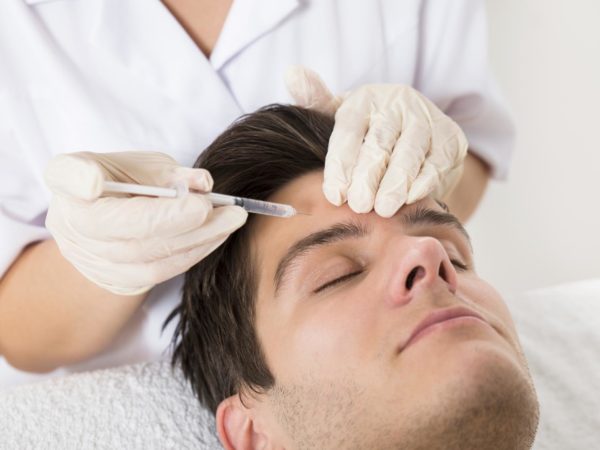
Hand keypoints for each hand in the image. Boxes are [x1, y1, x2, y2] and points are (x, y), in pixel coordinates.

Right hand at [44, 151, 246, 294]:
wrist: (108, 225)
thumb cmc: (122, 182)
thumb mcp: (140, 164)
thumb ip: (168, 172)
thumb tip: (204, 184)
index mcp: (67, 181)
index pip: (68, 176)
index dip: (79, 179)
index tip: (97, 180)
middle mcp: (72, 223)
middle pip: (123, 229)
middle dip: (179, 220)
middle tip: (222, 208)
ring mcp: (94, 258)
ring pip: (149, 257)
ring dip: (198, 238)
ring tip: (232, 219)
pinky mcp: (121, 279)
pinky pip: (162, 271)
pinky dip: (195, 251)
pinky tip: (218, 234)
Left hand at [285, 66, 468, 216]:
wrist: (415, 134)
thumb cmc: (368, 131)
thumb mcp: (341, 116)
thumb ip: (316, 101)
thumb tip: (292, 73)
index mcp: (365, 99)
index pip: (349, 129)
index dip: (341, 163)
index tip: (335, 194)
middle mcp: (397, 104)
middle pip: (380, 142)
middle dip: (368, 176)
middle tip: (359, 205)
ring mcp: (426, 120)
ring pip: (410, 152)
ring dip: (396, 182)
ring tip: (384, 208)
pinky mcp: (450, 139)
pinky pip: (437, 161)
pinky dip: (425, 181)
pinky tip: (411, 198)